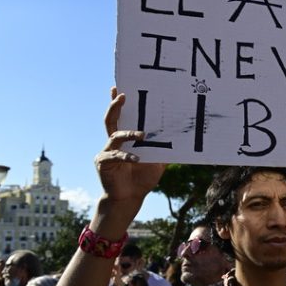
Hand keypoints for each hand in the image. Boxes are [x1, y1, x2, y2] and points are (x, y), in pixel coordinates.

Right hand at [95, 87, 165, 202]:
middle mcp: (112, 143)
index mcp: (124, 140)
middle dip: (115, 106)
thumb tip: (182, 139)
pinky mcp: (103, 163)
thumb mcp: (158, 162)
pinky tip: (137, 159)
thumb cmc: (142, 179)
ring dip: (129, 134)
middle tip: (123, 95)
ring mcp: (106, 152)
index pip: (120, 117)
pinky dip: (127, 156)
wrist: (130, 198)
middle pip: (110, 120)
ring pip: (114, 136)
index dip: (117, 103)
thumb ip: (165, 150)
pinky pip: (115, 156)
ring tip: (142, 134)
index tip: (118, 88)